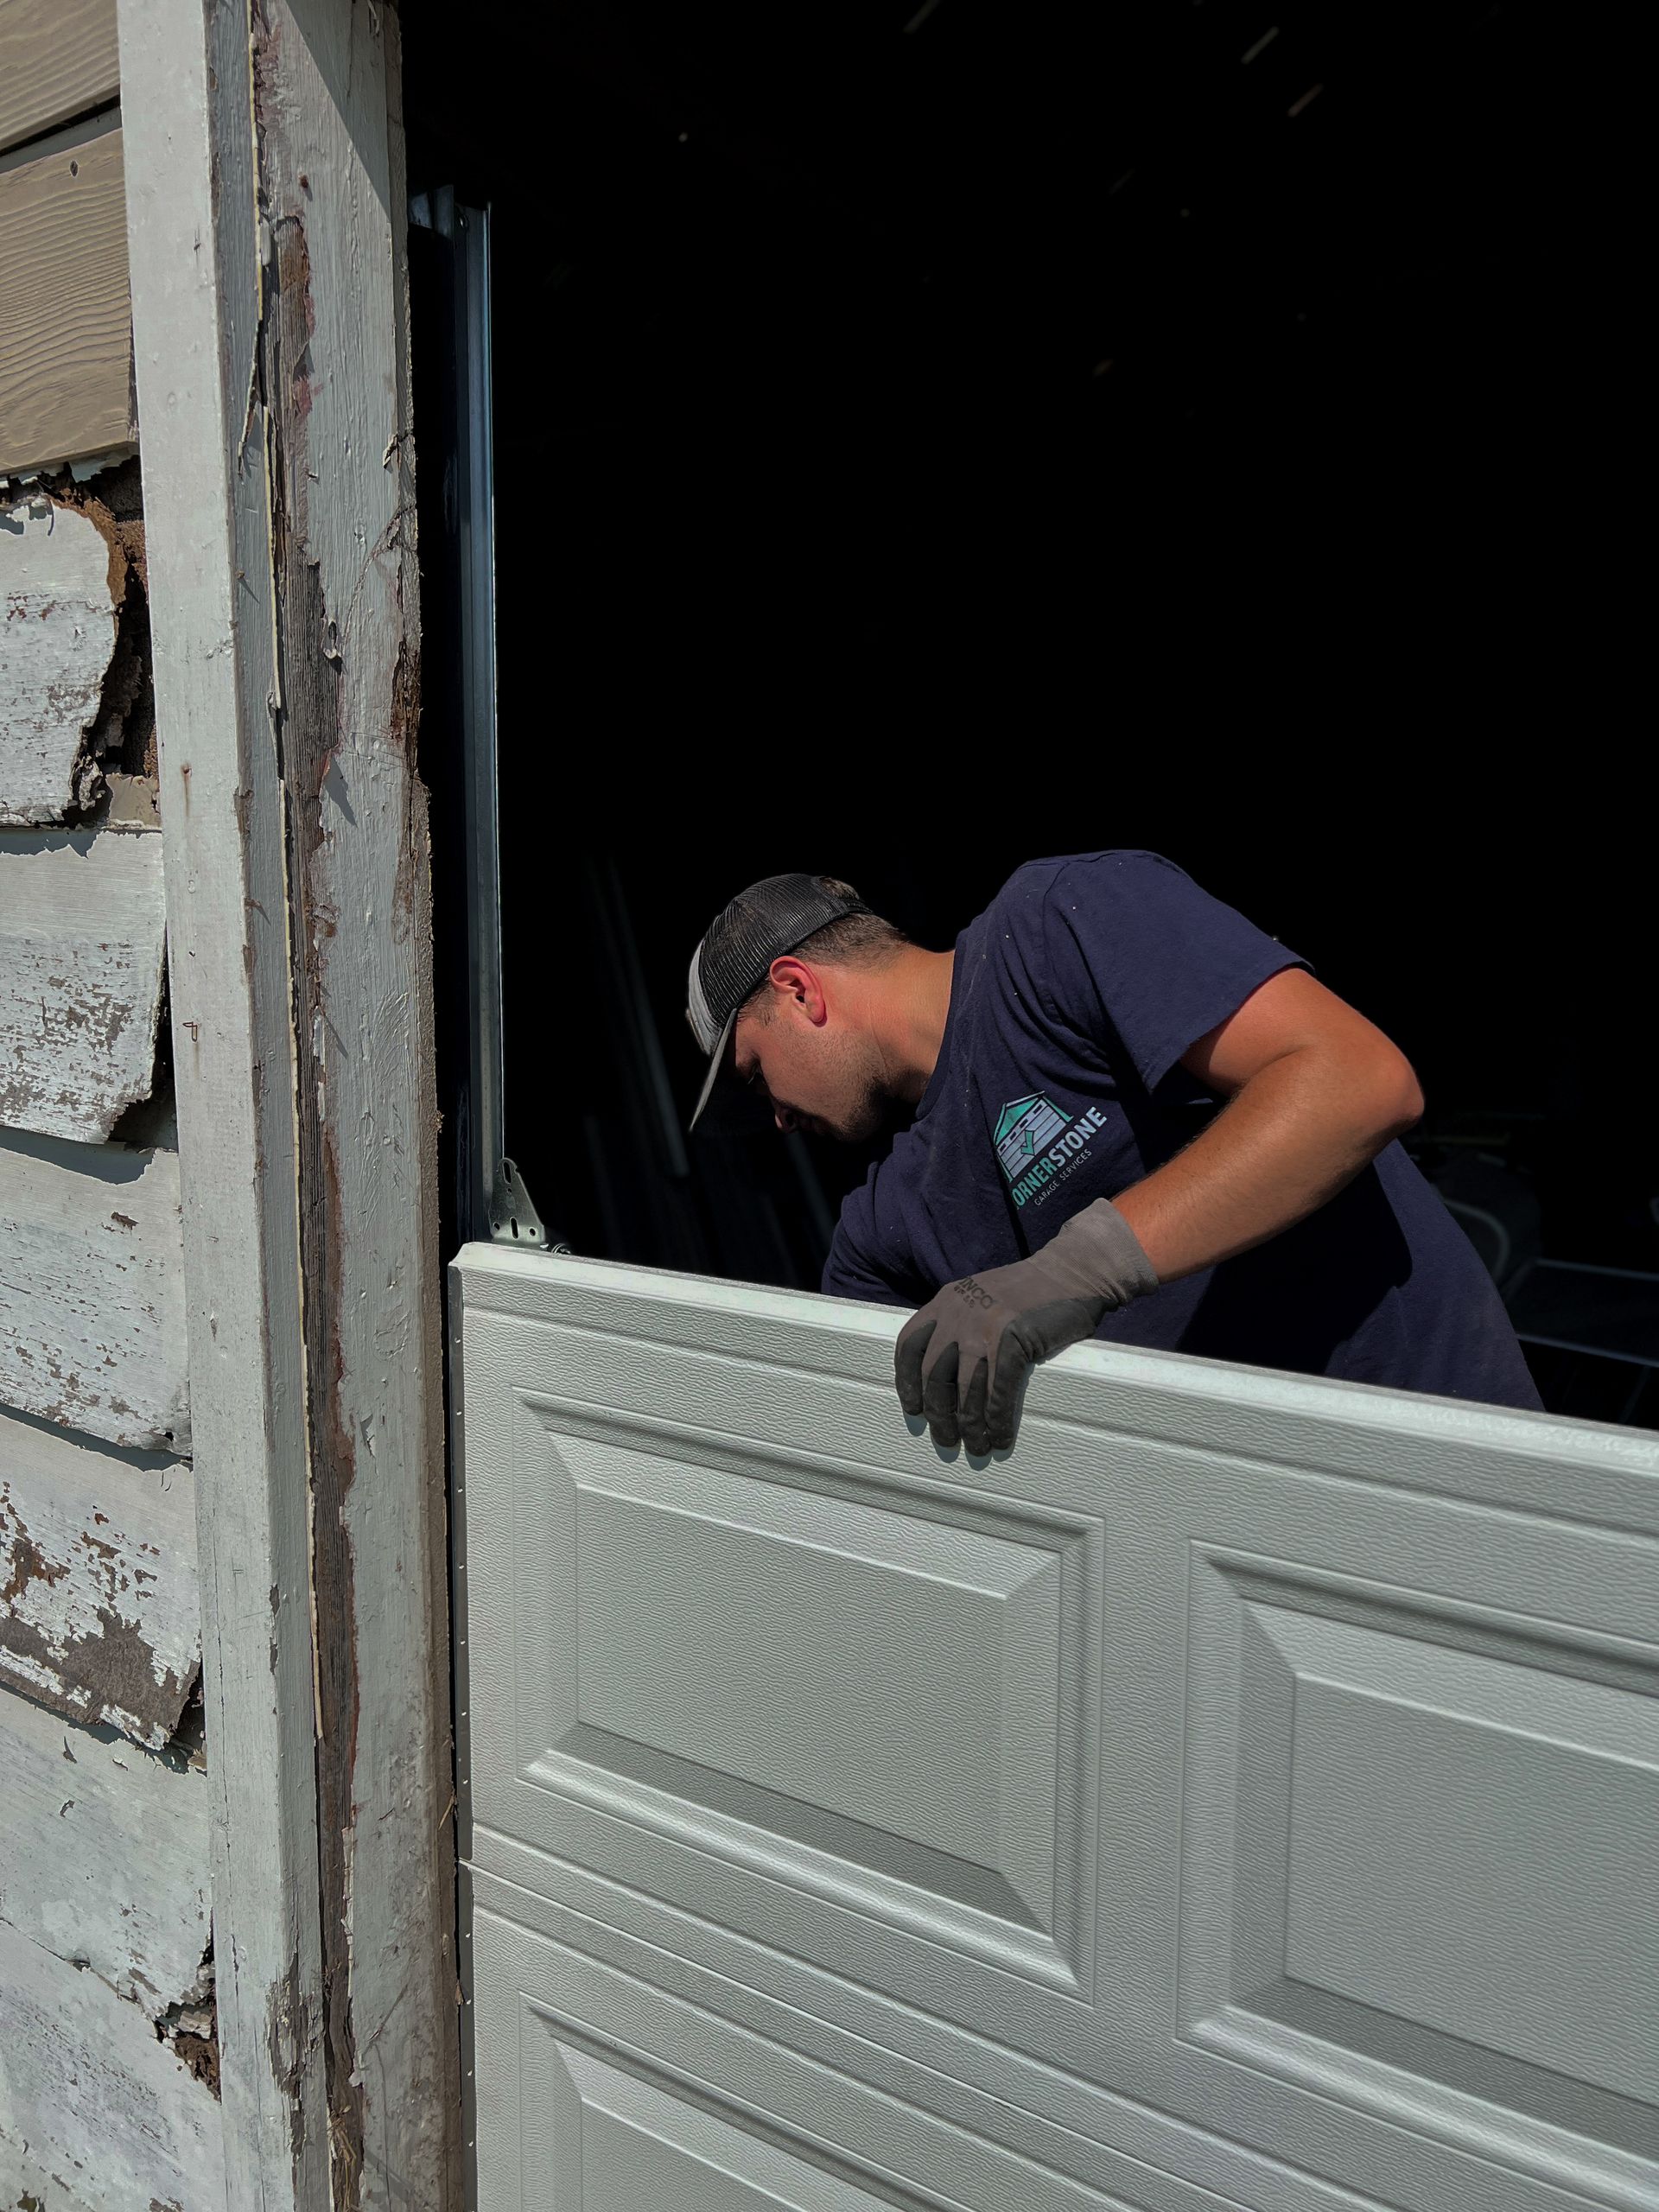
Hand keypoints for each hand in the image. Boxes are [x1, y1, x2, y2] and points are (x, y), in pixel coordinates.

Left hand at [894, 1200, 1157, 1453]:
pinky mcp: (1014, 1340)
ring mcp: (985, 1327)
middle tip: (947, 1440)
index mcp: (947, 1301)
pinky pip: (999, 1392)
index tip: (914, 1409)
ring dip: (969, 1426)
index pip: (909, 1345)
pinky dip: (998, 1421)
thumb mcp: (982, 1296)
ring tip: (977, 1448)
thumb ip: (961, 1321)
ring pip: (966, 1390)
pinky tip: (1001, 1438)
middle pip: (935, 1375)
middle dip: (939, 1415)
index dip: (907, 1382)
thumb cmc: (1033, 1290)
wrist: (1074, 1270)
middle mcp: (958, 1313)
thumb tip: (948, 1371)